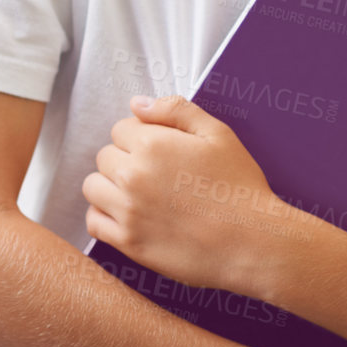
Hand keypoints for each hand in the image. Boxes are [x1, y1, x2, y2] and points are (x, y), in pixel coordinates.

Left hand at [83, 94, 293, 292]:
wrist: (254, 243)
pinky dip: (103, 216)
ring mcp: (127, 210)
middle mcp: (132, 175)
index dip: (139, 137)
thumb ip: (176, 110)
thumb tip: (137, 103)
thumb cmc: (239, 188)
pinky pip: (93, 222)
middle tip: (154, 175)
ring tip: (136, 194)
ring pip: (92, 186)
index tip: (159, 152)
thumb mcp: (218, 135)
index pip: (120, 128)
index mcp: (151, 145)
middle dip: (124, 160)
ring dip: (109, 186)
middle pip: (105, 156)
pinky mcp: (128, 242)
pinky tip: (126, 216)